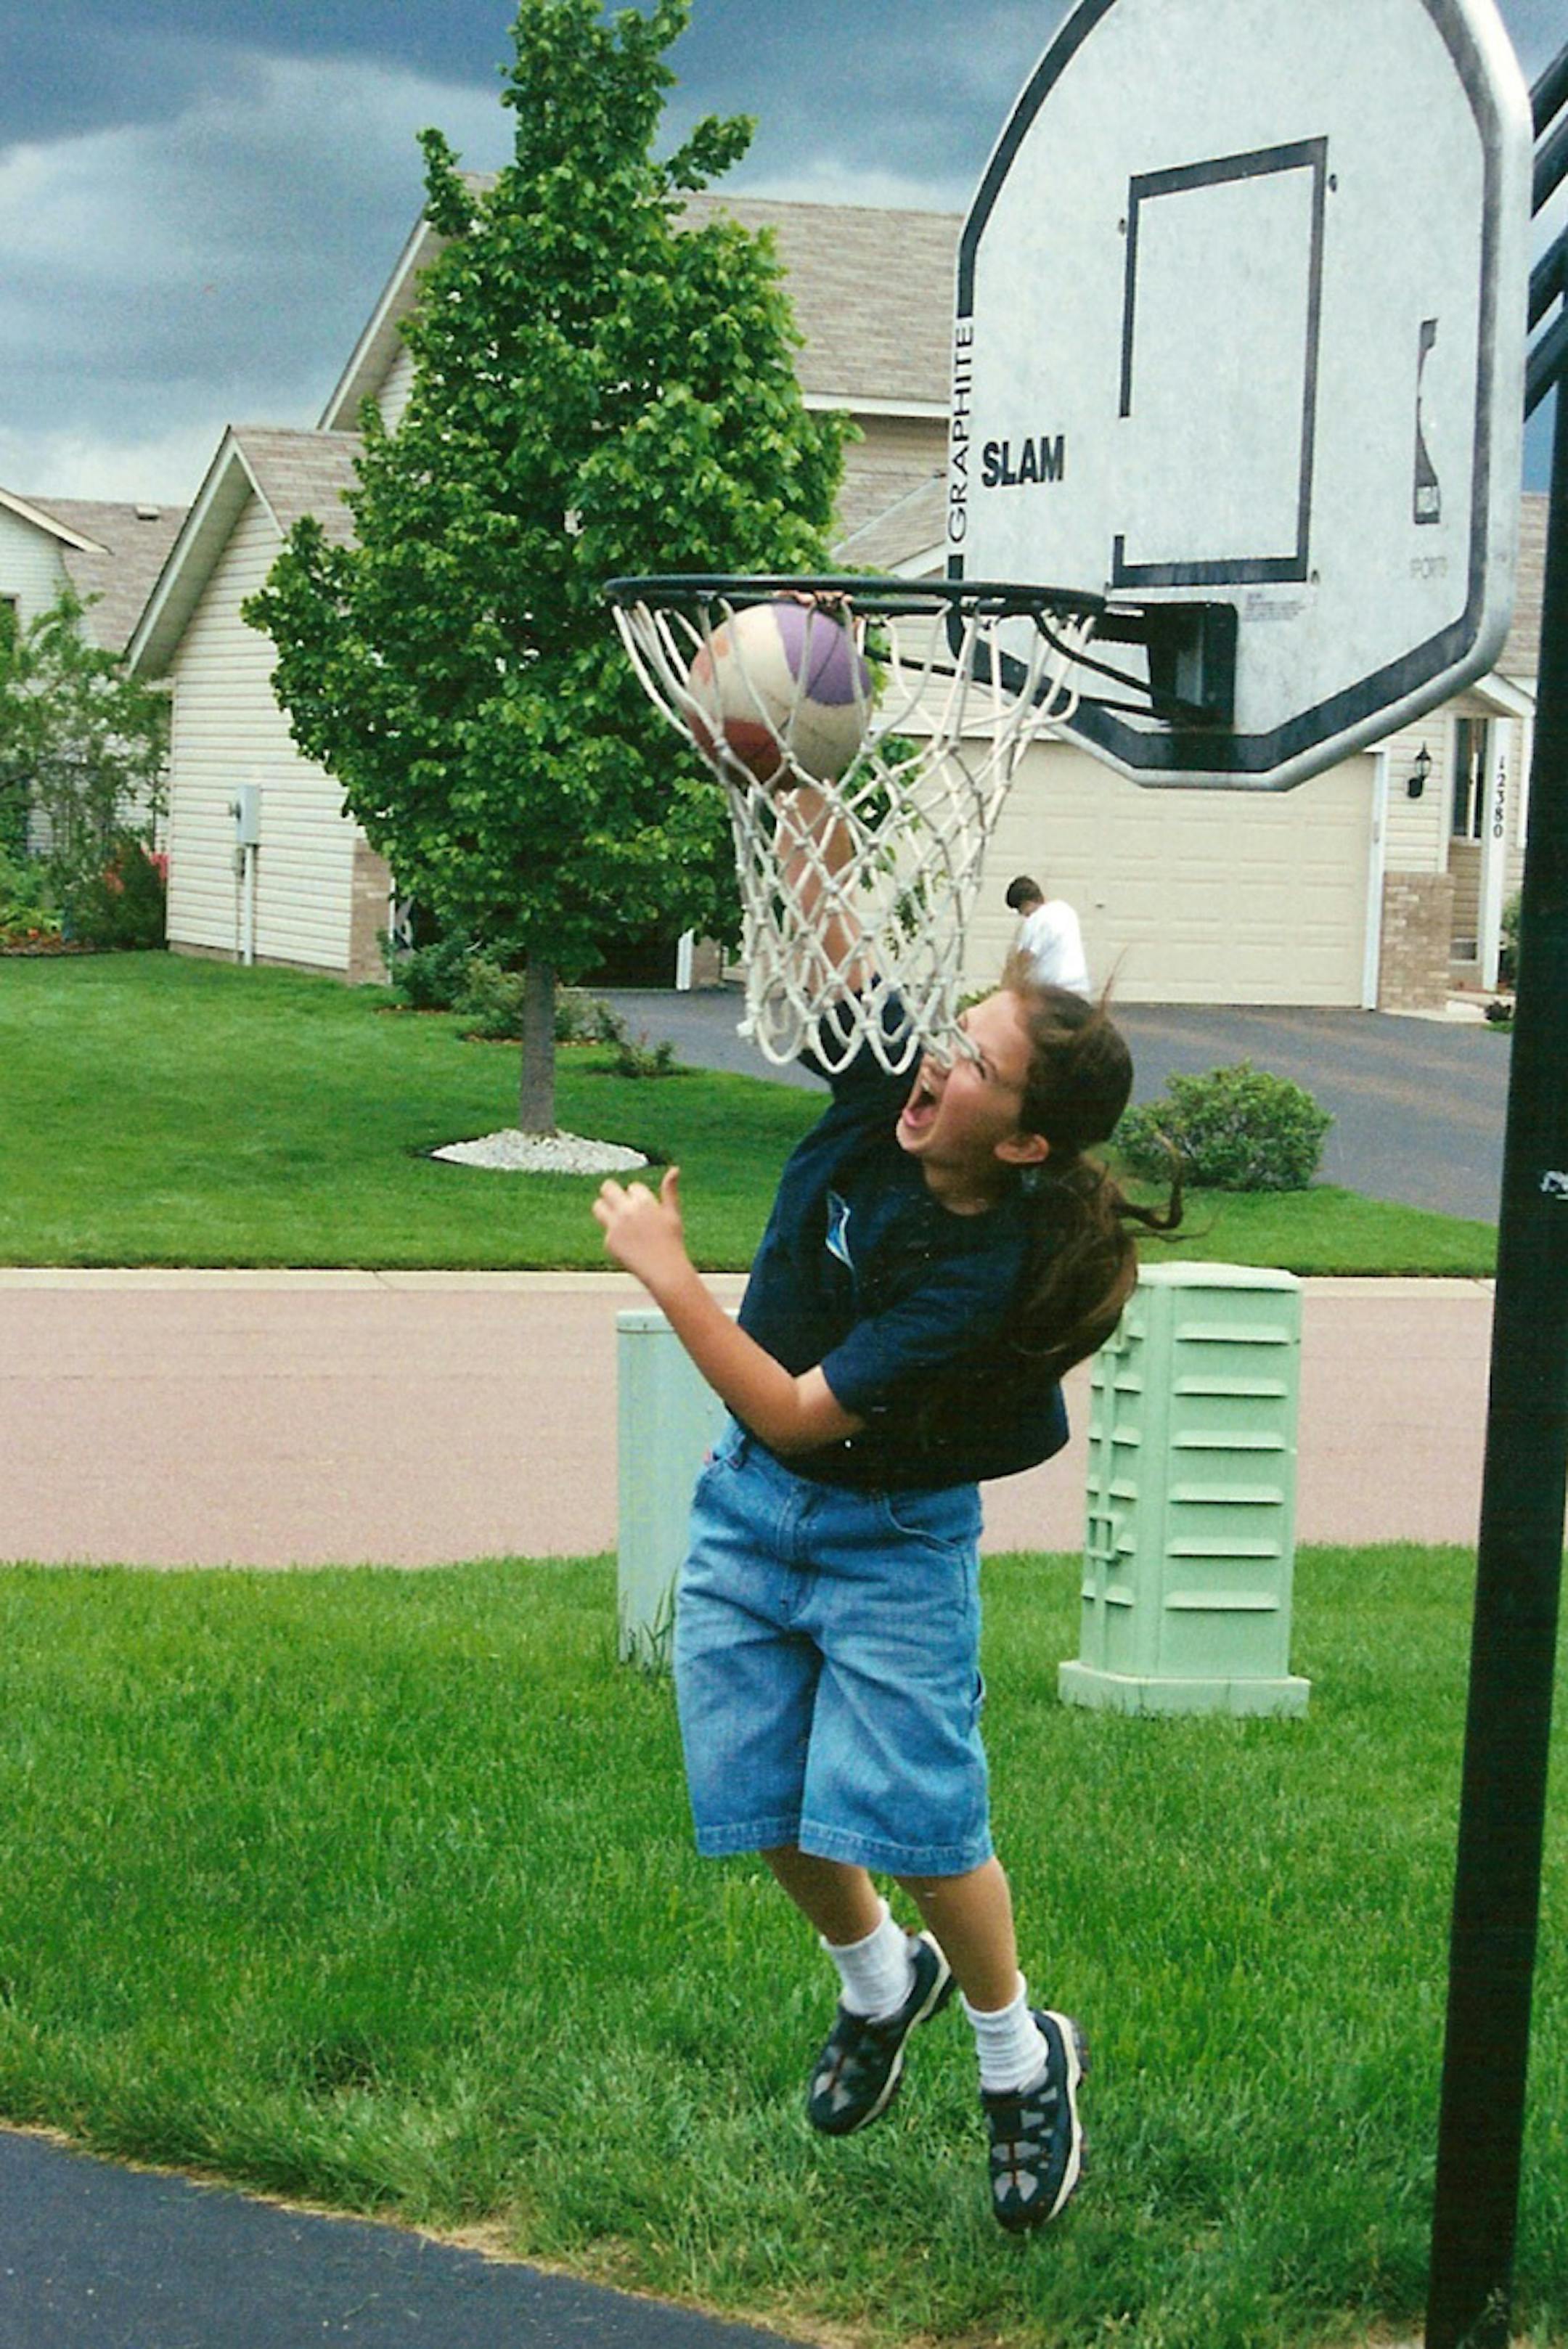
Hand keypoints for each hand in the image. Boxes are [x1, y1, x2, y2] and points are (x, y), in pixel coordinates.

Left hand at [592, 1166, 687, 1289]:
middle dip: (611, 1192)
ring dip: (604, 1208)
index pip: (633, 1187)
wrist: (664, 1271)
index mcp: (644, 1201)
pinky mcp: (609, 1241)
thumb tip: (674, 1169)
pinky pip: (606, 1229)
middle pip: (608, 1188)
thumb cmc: (671, 1242)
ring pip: (598, 1206)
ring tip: (613, 1218)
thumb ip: (670, 1191)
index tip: (641, 1207)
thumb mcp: (672, 1214)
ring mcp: (616, 1226)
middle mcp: (628, 1210)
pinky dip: (613, 1234)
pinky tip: (626, 1244)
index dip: (637, 1196)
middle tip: (615, 1200)